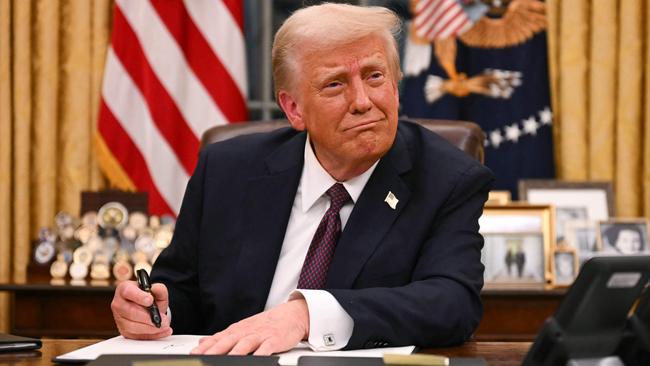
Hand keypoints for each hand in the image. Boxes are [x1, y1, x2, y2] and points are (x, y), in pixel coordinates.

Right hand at [111, 280, 172, 338]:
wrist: (146, 307)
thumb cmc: (148, 297)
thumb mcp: (156, 291)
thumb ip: (158, 289)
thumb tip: (156, 289)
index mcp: (124, 289)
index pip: (128, 292)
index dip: (139, 296)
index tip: (150, 300)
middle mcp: (119, 303)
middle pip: (130, 312)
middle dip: (148, 317)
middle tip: (162, 319)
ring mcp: (119, 318)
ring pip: (132, 326)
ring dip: (150, 328)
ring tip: (164, 326)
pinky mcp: (124, 331)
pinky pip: (136, 336)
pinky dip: (151, 335)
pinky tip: (162, 332)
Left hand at [191, 298, 308, 355]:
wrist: (290, 315)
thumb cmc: (265, 325)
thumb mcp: (242, 329)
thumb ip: (222, 337)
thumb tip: (202, 343)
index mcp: (237, 330)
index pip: (217, 339)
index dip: (204, 348)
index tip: (193, 355)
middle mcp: (246, 332)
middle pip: (227, 342)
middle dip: (214, 351)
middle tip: (202, 359)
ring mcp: (260, 335)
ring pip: (244, 344)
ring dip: (234, 353)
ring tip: (225, 362)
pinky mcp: (274, 340)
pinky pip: (266, 348)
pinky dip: (260, 355)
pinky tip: (256, 359)